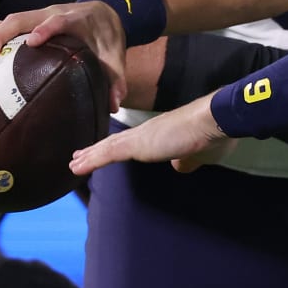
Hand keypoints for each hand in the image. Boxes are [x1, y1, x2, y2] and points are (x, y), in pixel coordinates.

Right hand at [0, 1, 129, 110]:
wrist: (104, 13)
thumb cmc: (107, 37)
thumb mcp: (116, 56)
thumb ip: (115, 78)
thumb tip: (115, 104)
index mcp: (74, 18)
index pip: (58, 20)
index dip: (46, 29)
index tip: (32, 42)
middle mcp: (49, 14)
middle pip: (20, 19)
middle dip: (0, 36)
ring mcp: (35, 17)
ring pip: (5, 22)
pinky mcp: (26, 24)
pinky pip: (1, 29)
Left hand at [70, 94, 235, 175]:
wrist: (213, 120)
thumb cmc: (212, 135)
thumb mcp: (198, 155)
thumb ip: (187, 160)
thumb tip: (180, 166)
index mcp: (159, 134)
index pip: (132, 142)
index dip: (116, 147)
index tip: (102, 151)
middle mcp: (146, 132)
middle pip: (115, 142)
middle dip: (97, 150)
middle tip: (78, 156)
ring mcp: (141, 137)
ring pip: (109, 147)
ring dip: (90, 155)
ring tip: (73, 163)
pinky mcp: (138, 144)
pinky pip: (109, 153)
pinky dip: (92, 160)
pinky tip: (77, 167)